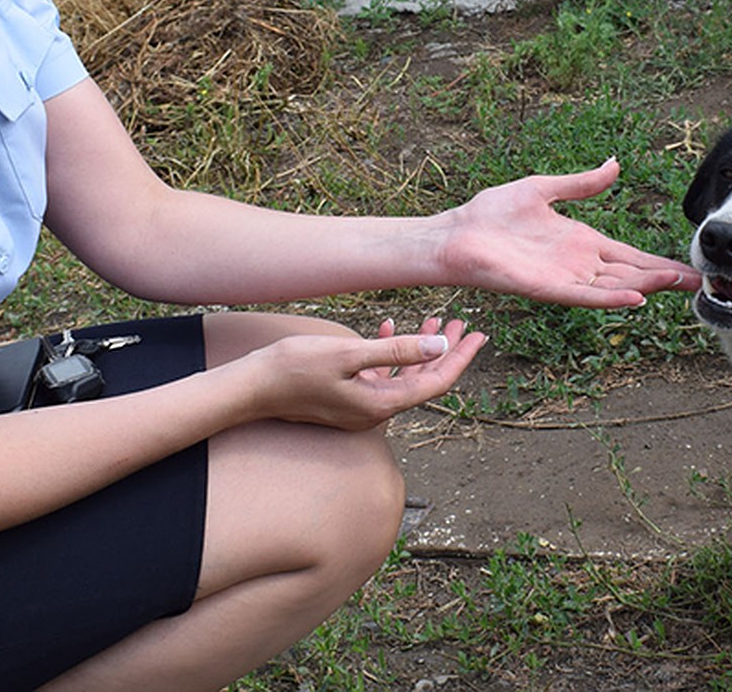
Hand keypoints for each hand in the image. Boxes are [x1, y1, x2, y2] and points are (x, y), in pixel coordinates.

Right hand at [244, 318, 484, 431]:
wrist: (252, 388)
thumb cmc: (296, 367)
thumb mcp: (349, 354)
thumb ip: (395, 351)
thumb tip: (439, 348)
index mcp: (381, 404)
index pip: (436, 381)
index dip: (461, 357)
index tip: (479, 334)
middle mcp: (375, 412)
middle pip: (424, 380)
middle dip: (447, 350)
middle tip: (465, 323)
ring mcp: (359, 407)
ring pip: (404, 376)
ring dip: (420, 348)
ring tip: (435, 319)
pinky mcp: (345, 399)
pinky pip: (379, 376)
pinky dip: (389, 353)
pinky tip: (386, 327)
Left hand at [436, 159, 700, 307]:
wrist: (455, 233)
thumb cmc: (491, 213)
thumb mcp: (544, 188)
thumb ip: (581, 183)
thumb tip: (614, 165)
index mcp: (580, 242)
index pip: (628, 254)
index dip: (658, 260)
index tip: (691, 265)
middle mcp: (578, 263)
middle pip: (630, 272)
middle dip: (665, 277)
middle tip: (702, 281)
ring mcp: (563, 278)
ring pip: (614, 285)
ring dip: (646, 286)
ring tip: (680, 287)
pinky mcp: (545, 288)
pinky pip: (583, 295)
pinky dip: (609, 296)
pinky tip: (635, 297)